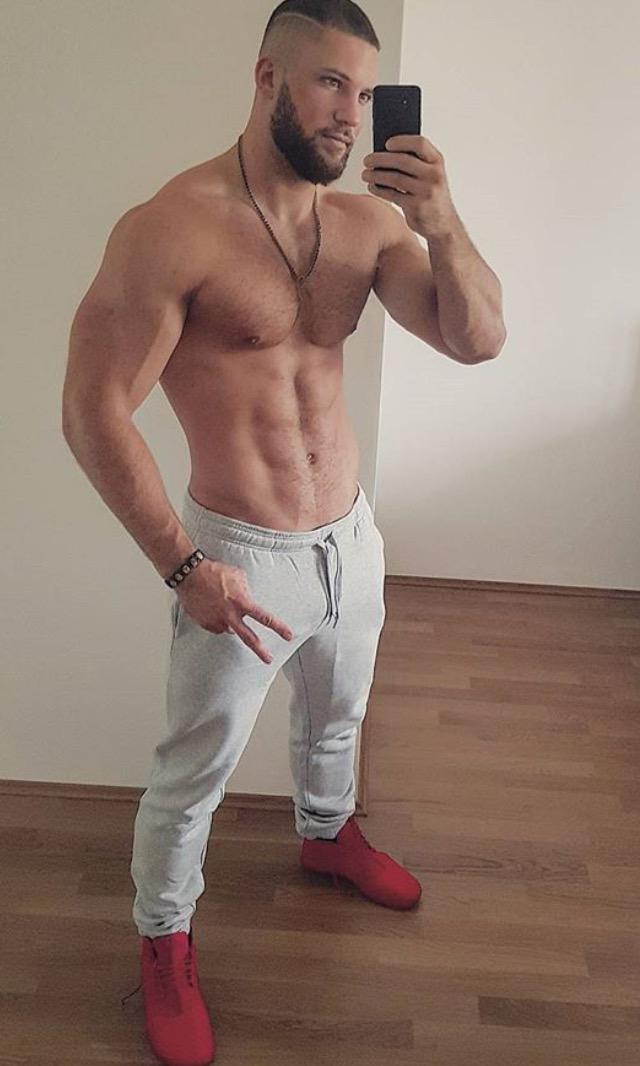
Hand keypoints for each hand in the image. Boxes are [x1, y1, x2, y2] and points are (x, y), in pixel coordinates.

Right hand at [176, 559, 293, 664]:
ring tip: (221, 605)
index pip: (265, 618)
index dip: (278, 628)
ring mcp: (216, 621)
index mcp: (241, 602)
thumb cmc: (213, 571)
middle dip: (260, 650)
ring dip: (230, 622)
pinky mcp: (204, 623)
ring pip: (229, 629)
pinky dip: (217, 619)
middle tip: (269, 659)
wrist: (189, 574)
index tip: (288, 636)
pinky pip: (216, 626)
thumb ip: (246, 590)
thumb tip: (247, 598)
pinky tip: (212, 608)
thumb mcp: (238, 575)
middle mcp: (230, 615)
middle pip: (249, 638)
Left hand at [361, 134, 458, 237]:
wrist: (443, 224)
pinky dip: (379, 190)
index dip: (401, 141)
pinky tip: (372, 186)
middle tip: (367, 160)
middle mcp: (434, 175)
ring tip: (365, 174)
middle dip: (380, 159)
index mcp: (437, 161)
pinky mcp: (416, 207)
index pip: (420, 143)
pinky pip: (392, 195)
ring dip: (376, 175)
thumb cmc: (432, 195)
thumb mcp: (431, 174)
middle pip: (402, 160)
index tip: (386, 144)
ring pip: (395, 178)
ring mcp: (426, 191)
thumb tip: (385, 152)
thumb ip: (416, 162)